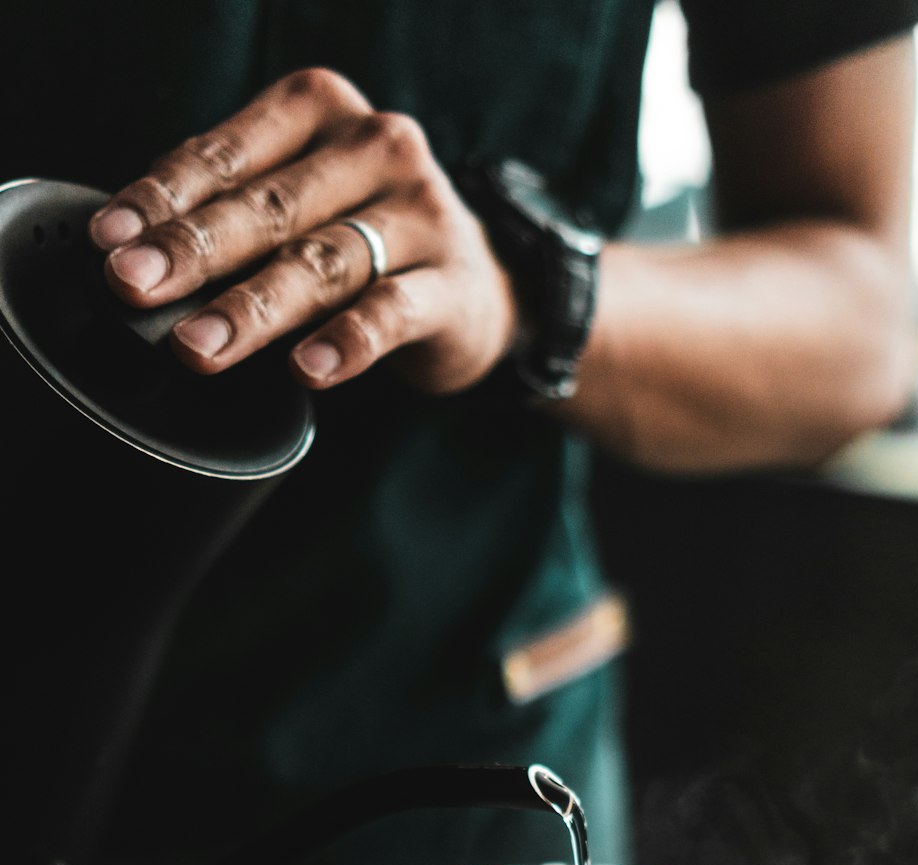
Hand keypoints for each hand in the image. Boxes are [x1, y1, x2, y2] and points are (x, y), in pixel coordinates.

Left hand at [87, 67, 520, 393]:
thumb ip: (229, 211)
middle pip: (268, 206)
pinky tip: (308, 369)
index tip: (110, 239)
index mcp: (319, 110)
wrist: (474, 288)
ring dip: (252, 309)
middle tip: (135, 286)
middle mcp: (375, 146)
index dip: (162, 197)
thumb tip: (132, 257)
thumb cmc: (363, 237)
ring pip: (321, 263)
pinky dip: (345, 343)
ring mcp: (420, 213)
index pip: (226, 153)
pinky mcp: (451, 283)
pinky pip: (389, 313)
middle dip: (193, 250)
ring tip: (198, 346)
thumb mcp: (295, 202)